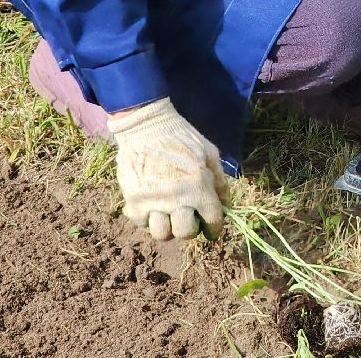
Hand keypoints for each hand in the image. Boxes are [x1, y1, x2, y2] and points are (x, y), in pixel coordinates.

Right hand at [107, 98, 229, 240]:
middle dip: (191, 229)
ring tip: (169, 216)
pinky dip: (148, 219)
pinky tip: (153, 206)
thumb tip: (226, 205)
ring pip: (162, 234)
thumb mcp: (209, 153)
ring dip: (168, 227)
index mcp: (199, 186)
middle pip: (185, 233)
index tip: (211, 229)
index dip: (215, 228)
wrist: (147, 126)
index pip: (212, 221)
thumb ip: (219, 181)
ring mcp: (153, 202)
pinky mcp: (133, 201)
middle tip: (189, 218)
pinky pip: (142, 223)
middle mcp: (176, 198)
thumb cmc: (183, 137)